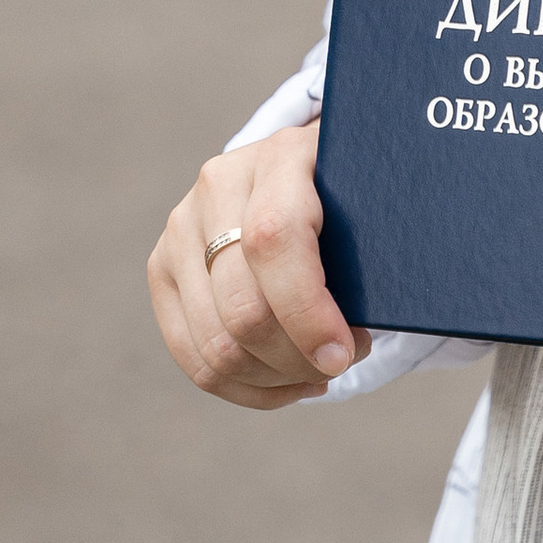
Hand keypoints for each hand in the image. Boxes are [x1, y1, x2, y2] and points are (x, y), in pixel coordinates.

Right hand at [148, 120, 370, 410]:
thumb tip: (381, 319)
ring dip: (277, 378)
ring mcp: (182, 227)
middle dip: (298, 357)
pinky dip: (248, 387)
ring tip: (321, 371)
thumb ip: (378, 239)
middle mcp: (219, 186)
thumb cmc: (355, 189)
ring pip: (215, 343)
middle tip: (343, 360)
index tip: (346, 352)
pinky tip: (290, 384)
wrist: (306, 163)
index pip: (275, 241)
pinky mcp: (162, 267)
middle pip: (242, 307)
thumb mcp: (373, 194)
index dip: (308, 311)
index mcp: (280, 155)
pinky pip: (193, 357)